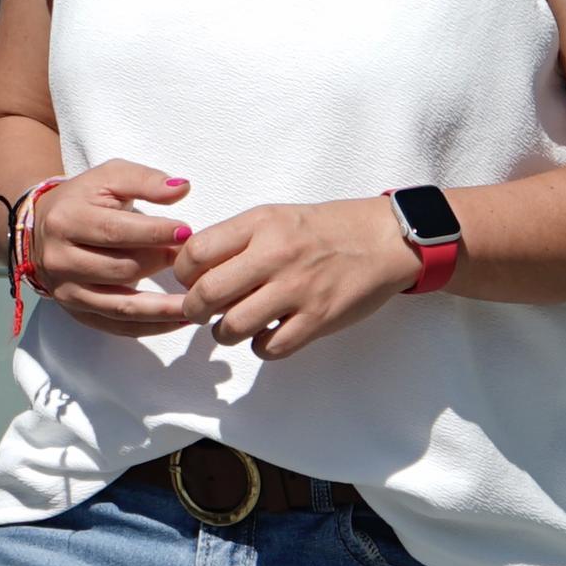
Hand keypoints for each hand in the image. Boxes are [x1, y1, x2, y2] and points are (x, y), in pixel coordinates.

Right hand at [16, 160, 198, 338]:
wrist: (45, 227)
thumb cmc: (85, 199)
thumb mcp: (110, 177)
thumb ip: (145, 180)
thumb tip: (181, 189)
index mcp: (65, 221)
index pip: (115, 231)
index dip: (155, 233)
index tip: (186, 232)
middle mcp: (60, 260)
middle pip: (120, 269)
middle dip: (161, 264)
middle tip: (194, 260)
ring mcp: (66, 291)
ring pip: (121, 305)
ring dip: (164, 307)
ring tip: (197, 301)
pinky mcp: (77, 313)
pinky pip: (119, 327)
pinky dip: (152, 327)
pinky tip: (180, 318)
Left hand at [177, 197, 420, 363]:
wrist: (383, 239)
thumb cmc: (326, 229)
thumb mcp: (276, 218)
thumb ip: (237, 240)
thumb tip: (193, 270)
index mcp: (260, 224)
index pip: (196, 252)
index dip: (182, 274)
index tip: (190, 281)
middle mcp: (275, 255)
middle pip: (207, 293)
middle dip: (194, 310)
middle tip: (202, 312)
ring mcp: (298, 289)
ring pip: (233, 327)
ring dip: (224, 333)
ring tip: (234, 325)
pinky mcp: (318, 318)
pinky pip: (270, 347)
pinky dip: (260, 347)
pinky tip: (267, 334)